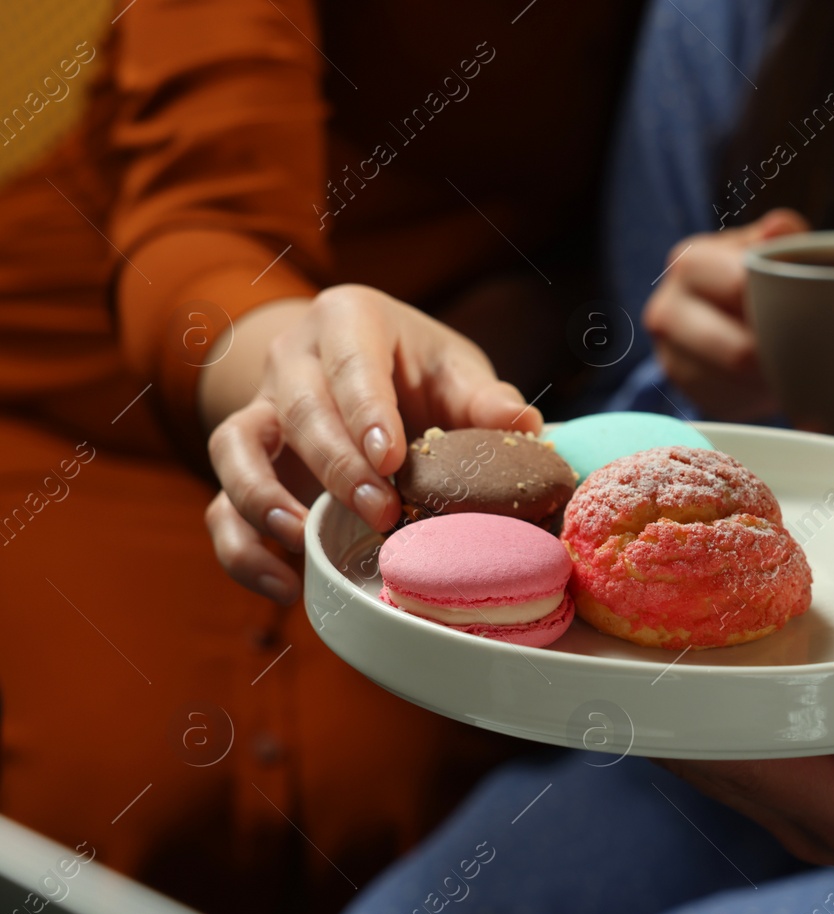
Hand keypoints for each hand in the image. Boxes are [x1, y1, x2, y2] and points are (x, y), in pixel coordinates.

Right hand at [205, 284, 541, 603]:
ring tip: (303, 540)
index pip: (349, 360)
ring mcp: (259, 410)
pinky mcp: (245, 464)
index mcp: (348, 319)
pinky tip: (284, 584)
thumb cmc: (419, 371)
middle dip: (335, 465)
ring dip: (263, 498)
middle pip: (297, 408)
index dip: (366, 410)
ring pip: (235, 447)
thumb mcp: (455, 371)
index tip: (392, 458)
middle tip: (381, 512)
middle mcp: (291, 358)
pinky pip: (220, 503)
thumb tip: (524, 425)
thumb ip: (484, 399)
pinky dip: (241, 547)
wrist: (362, 370)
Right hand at [641, 208, 807, 419]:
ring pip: (736, 383)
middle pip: (737, 351)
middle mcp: (666, 309)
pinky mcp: (682, 391)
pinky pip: (729, 403)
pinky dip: (758, 398)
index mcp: (689, 262)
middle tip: (812, 353)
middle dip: (780, 354)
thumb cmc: (750, 275)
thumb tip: (779, 230)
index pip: (741, 288)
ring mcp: (669, 355)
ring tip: (795, 367)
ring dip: (772, 380)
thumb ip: (780, 237)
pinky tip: (771, 380)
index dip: (782, 306)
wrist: (719, 313)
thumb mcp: (765, 246)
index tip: (809, 314)